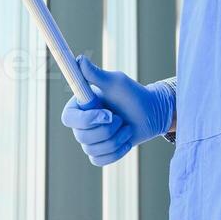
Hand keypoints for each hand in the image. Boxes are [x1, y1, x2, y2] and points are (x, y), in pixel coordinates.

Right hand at [60, 55, 174, 166]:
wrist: (151, 113)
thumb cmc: (133, 94)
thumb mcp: (116, 82)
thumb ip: (96, 74)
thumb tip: (79, 59)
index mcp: (80, 106)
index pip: (69, 119)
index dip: (86, 120)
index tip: (107, 114)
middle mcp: (81, 123)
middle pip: (82, 137)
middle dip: (108, 130)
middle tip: (120, 118)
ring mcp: (90, 140)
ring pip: (93, 149)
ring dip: (116, 139)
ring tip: (125, 127)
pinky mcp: (100, 153)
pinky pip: (100, 160)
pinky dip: (117, 151)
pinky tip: (125, 140)